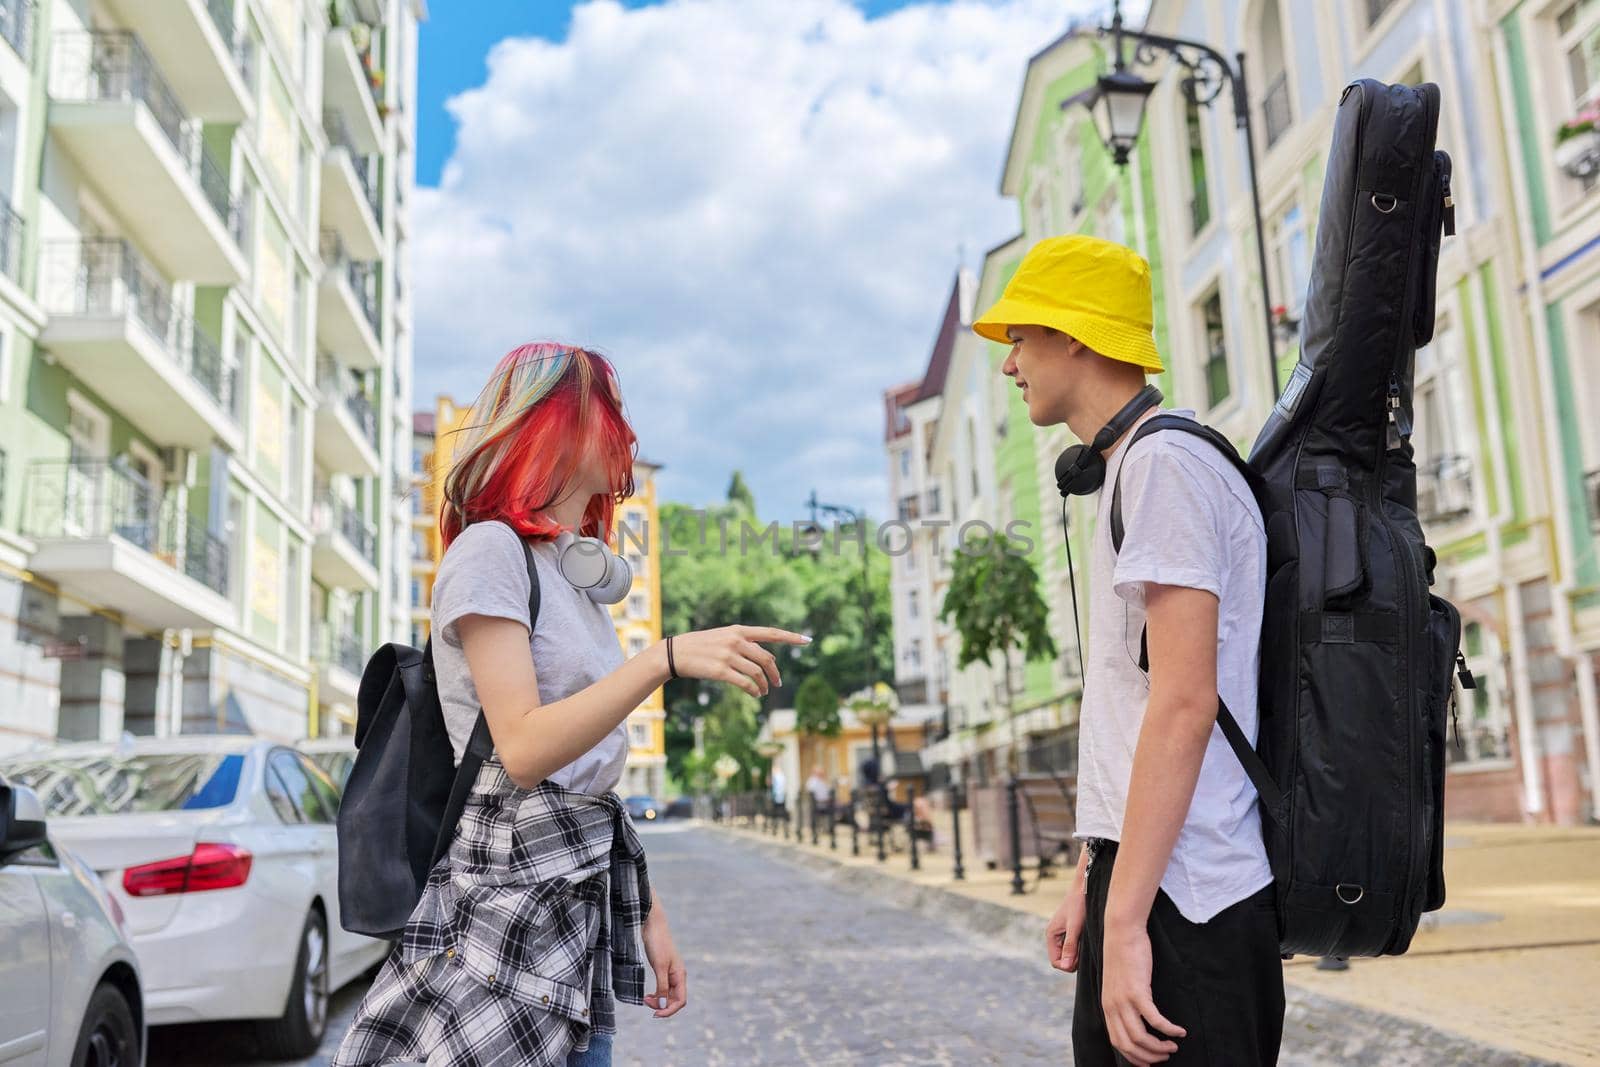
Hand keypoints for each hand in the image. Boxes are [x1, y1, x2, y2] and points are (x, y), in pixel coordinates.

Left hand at [640, 904, 686, 1017]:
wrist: (652, 925)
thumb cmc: (657, 943)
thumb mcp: (659, 967)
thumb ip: (662, 986)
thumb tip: (662, 1005)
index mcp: (680, 975)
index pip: (680, 1001)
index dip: (669, 1010)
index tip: (654, 1014)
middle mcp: (678, 975)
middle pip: (674, 999)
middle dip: (661, 1005)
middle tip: (645, 1002)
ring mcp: (671, 972)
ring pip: (668, 994)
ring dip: (658, 1000)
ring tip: (645, 999)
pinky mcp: (663, 969)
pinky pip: (663, 987)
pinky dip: (656, 993)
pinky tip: (648, 994)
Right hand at [665, 626, 809, 697]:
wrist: (676, 653)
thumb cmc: (701, 646)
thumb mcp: (724, 637)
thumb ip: (744, 644)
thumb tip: (767, 658)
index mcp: (738, 630)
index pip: (770, 633)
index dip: (791, 637)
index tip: (807, 640)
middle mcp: (736, 640)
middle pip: (767, 658)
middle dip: (775, 673)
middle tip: (778, 684)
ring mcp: (728, 655)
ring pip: (757, 672)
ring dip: (764, 685)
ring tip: (764, 692)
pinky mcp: (720, 670)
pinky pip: (745, 682)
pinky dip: (754, 690)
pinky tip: (755, 694)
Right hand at [1044, 876, 1085, 972]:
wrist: (1085, 887)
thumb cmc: (1079, 904)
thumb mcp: (1075, 927)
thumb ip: (1070, 946)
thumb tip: (1065, 966)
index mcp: (1051, 935)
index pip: (1056, 962)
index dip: (1068, 965)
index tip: (1080, 958)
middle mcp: (1055, 936)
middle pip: (1063, 959)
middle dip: (1074, 959)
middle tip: (1085, 947)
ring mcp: (1063, 934)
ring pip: (1070, 954)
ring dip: (1079, 953)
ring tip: (1086, 940)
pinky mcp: (1072, 931)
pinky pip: (1075, 947)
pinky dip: (1082, 946)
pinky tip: (1087, 937)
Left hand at [1100, 919, 1185, 1065]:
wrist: (1122, 932)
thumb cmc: (1123, 955)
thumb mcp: (1117, 982)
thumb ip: (1122, 1000)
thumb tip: (1135, 1017)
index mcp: (1107, 1006)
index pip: (1118, 1042)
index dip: (1134, 1056)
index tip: (1149, 1061)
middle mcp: (1113, 1007)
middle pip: (1130, 1045)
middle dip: (1149, 1056)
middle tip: (1166, 1056)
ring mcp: (1124, 1000)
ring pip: (1141, 1037)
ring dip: (1160, 1047)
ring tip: (1174, 1046)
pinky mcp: (1138, 991)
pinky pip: (1155, 1019)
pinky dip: (1169, 1029)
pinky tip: (1180, 1031)